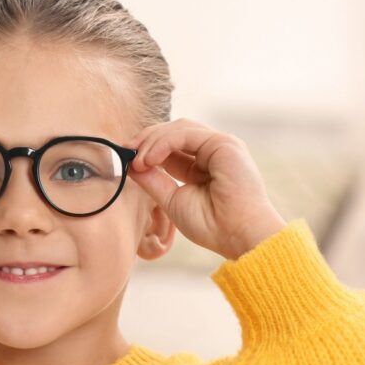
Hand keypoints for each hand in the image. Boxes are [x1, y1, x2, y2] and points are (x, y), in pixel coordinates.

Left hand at [126, 118, 286, 259]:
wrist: (238, 236)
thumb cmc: (211, 225)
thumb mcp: (171, 200)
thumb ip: (153, 181)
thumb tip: (131, 165)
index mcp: (202, 165)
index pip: (170, 146)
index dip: (146, 148)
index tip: (126, 158)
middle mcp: (213, 152)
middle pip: (174, 132)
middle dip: (146, 139)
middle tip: (126, 151)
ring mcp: (220, 145)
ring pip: (179, 128)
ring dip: (152, 141)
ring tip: (137, 160)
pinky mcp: (225, 144)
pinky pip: (186, 134)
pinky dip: (164, 142)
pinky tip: (150, 158)